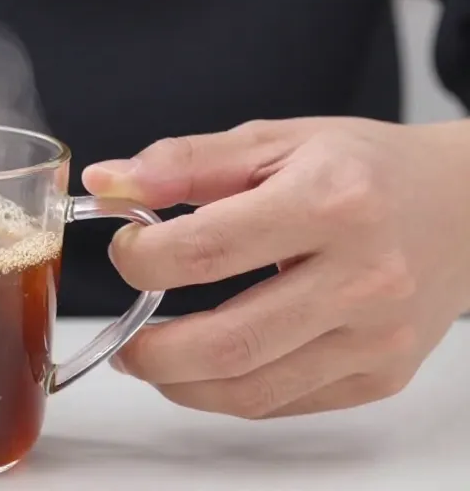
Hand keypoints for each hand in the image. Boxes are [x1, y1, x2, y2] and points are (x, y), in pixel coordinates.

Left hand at [84, 117, 469, 418]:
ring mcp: (376, 335)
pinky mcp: (382, 374)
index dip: (142, 260)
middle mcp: (362, 275)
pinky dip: (230, 393)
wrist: (462, 207)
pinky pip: (286, 402)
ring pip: (254, 388)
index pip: (207, 250)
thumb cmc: (363, 168)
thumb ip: (184, 162)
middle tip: (124, 339)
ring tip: (152, 360)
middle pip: (230, 340)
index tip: (126, 251)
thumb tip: (108, 182)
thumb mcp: (273, 140)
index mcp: (330, 201)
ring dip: (182, 385)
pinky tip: (207, 368)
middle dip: (153, 350)